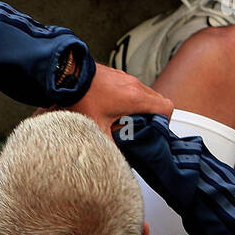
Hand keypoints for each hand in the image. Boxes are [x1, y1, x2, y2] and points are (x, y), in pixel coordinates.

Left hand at [50, 64, 172, 137]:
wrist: (68, 75)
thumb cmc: (82, 97)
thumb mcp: (96, 126)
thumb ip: (109, 144)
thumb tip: (114, 158)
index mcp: (135, 98)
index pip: (166, 107)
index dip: (165, 120)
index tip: (156, 129)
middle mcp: (135, 85)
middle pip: (158, 100)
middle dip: (153, 115)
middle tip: (142, 127)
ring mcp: (127, 78)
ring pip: (146, 93)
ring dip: (142, 106)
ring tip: (127, 118)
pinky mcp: (118, 75)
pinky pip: (133, 86)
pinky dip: (131, 97)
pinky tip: (115, 106)